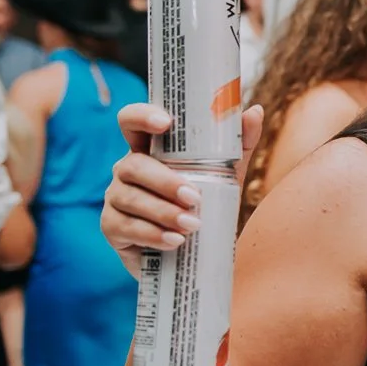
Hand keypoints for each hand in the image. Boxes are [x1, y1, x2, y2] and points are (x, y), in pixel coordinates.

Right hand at [100, 103, 264, 275]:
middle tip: (194, 197)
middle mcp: (126, 169)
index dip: (142, 116)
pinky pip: (126, 227)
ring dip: (163, 212)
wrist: (195, 253)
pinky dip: (152, 235)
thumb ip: (239, 145)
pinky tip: (175, 241)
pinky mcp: (112, 228)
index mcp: (149, 149)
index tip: (165, 122)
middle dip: (164, 181)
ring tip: (193, 225)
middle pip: (133, 165)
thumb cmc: (206, 205)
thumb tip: (254, 111)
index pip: (131, 121)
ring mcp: (115, 198)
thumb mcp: (225, 175)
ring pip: (130, 198)